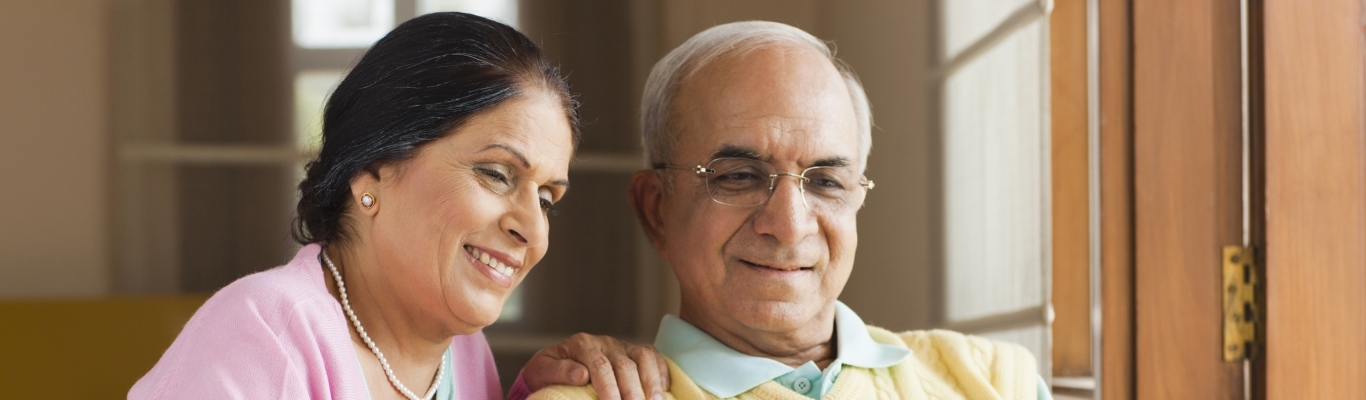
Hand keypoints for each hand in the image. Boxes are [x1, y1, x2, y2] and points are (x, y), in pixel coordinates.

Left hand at [521, 333, 670, 399]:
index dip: (608, 387)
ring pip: (643, 357)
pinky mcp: (633, 352)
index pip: (599, 365)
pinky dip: (661, 372)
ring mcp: (622, 346)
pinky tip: (663, 391)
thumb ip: (558, 371)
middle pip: (625, 365)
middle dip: (632, 391)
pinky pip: (653, 356)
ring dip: (651, 382)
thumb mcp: (541, 370)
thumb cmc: (547, 372)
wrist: (552, 364)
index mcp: (581, 345)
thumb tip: (581, 374)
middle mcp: (604, 343)